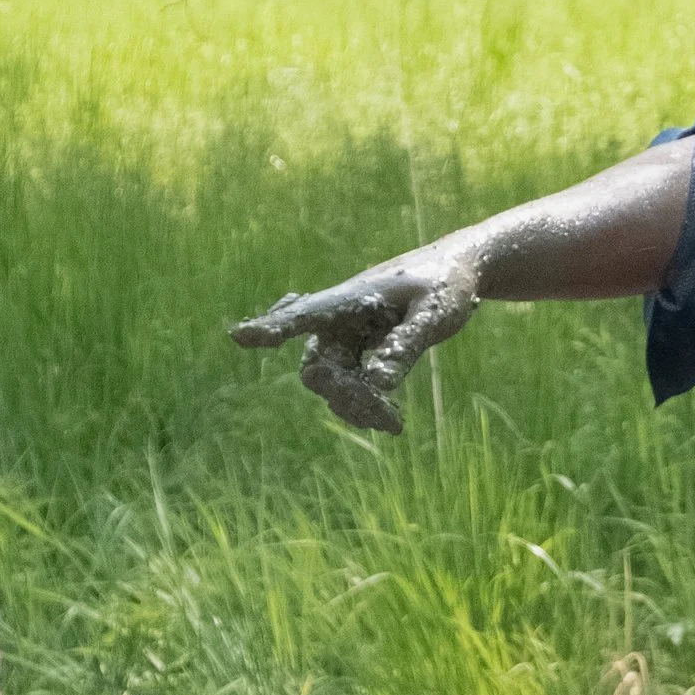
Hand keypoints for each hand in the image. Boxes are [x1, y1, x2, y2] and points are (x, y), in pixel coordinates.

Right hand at [231, 243, 479, 433]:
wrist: (454, 270)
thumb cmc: (444, 283)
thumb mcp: (434, 313)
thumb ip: (406, 345)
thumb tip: (378, 384)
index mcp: (349, 298)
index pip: (303, 314)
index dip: (271, 327)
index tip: (240, 336)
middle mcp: (336, 318)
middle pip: (318, 367)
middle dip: (343, 396)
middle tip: (389, 420)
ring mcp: (343, 334)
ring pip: (331, 382)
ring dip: (355, 406)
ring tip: (394, 423)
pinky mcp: (356, 348)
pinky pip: (345, 383)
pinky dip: (363, 402)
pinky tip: (388, 420)